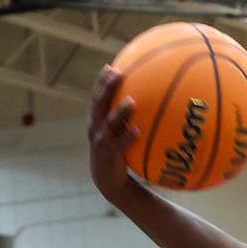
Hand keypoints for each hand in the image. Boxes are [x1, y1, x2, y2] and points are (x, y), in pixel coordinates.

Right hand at [88, 63, 136, 203]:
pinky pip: (118, 145)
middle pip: (99, 104)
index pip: (97, 97)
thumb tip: (150, 102)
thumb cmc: (118, 152)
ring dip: (119, 112)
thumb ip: (127, 118)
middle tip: (117, 74)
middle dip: (106, 88)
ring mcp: (101, 142)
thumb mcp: (119, 133)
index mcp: (97, 120)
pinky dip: (127, 137)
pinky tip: (137, 130)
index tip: (110, 66)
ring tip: (131, 101)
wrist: (108, 181)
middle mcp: (95, 128)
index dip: (101, 82)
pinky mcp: (108, 155)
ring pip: (108, 123)